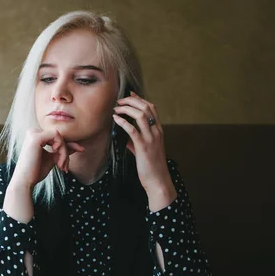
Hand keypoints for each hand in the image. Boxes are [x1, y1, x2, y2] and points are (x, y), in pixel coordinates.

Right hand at [10, 128, 84, 189]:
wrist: (25, 181)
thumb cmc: (36, 171)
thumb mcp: (53, 158)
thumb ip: (63, 151)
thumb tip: (78, 146)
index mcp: (35, 136)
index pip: (56, 137)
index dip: (68, 146)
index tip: (78, 153)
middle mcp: (33, 132)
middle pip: (59, 136)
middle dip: (65, 151)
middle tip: (64, 166)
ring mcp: (33, 133)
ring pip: (59, 136)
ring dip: (64, 152)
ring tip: (61, 165)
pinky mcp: (36, 137)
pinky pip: (57, 136)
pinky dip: (61, 148)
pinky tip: (56, 158)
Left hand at [112, 92, 175, 209]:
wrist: (158, 180)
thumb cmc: (150, 166)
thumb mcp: (143, 150)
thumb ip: (135, 141)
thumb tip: (124, 136)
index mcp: (158, 130)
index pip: (152, 108)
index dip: (140, 99)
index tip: (129, 95)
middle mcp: (156, 132)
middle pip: (146, 108)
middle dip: (131, 101)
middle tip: (119, 101)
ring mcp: (151, 139)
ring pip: (141, 115)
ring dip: (127, 109)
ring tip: (116, 108)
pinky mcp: (143, 147)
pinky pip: (133, 130)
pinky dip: (123, 122)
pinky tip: (116, 119)